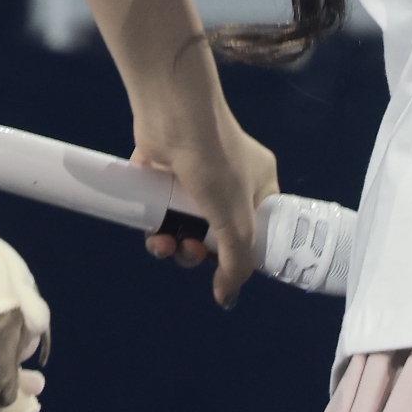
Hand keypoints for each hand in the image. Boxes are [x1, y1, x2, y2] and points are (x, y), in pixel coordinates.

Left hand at [134, 83, 278, 307]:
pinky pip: (162, 212)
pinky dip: (157, 229)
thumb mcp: (237, 220)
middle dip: (201, 252)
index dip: (239, 254)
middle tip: (191, 251)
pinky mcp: (163, 174)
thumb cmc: (216, 164)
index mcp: (259, 186)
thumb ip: (237, 262)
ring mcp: (194, 177)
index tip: (224, 265)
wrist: (174, 113)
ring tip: (166, 247)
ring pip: (185, 226)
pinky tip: (153, 237)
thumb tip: (225, 298)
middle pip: (216, 234)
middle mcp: (229, 181)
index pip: (255, 231)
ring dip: (176, 246)